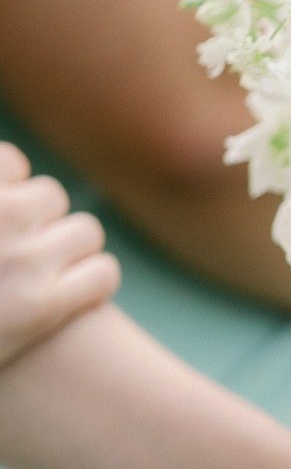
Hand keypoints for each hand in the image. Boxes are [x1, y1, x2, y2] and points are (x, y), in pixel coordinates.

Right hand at [0, 144, 118, 367]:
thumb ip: (1, 211)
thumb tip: (13, 184)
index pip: (11, 162)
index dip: (13, 189)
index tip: (7, 215)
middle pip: (51, 196)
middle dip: (45, 222)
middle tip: (29, 253)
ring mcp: (17, 258)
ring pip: (86, 232)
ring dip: (76, 251)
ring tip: (56, 276)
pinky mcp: (41, 305)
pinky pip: (102, 273)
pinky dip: (97, 284)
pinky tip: (81, 299)